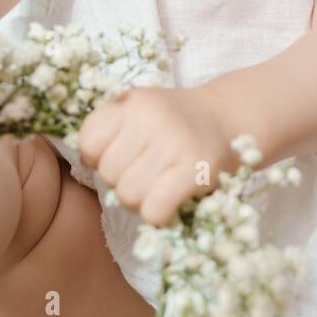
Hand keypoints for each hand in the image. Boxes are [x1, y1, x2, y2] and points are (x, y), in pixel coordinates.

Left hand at [77, 84, 238, 225]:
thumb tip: (86, 164)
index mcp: (132, 102)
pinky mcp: (196, 170)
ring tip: (158, 187)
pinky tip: (170, 202)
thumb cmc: (176, 121)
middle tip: (145, 174)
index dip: (97, 157)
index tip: (119, 156)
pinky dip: (158, 214)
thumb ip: (112, 128)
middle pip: (108, 173)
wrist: (230, 118)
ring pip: (128, 195)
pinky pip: (154, 209)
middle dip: (122, 181)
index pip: (88, 141)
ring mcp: (174, 143)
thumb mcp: (141, 109)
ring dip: (140, 201)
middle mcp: (151, 118)